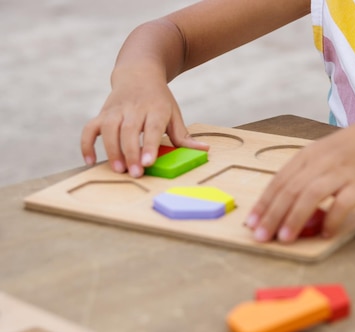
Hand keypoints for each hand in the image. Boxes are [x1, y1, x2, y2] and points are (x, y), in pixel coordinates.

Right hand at [80, 77, 208, 176]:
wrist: (139, 72)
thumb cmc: (160, 100)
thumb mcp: (174, 114)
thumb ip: (184, 136)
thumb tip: (205, 149)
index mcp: (156, 109)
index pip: (152, 128)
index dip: (149, 145)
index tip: (148, 162)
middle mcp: (134, 108)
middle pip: (130, 131)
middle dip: (131, 153)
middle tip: (135, 173)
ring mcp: (116, 110)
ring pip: (108, 129)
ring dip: (111, 150)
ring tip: (118, 170)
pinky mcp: (102, 113)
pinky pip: (89, 128)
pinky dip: (86, 144)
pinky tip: (90, 160)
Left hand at [246, 122, 354, 242]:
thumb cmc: (352, 150)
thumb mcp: (323, 155)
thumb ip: (305, 176)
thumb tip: (283, 207)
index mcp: (308, 155)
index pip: (279, 181)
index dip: (263, 203)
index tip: (251, 223)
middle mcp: (321, 161)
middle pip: (290, 189)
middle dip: (273, 215)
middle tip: (261, 236)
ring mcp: (342, 171)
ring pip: (311, 194)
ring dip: (295, 218)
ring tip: (285, 238)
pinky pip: (343, 202)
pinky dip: (332, 218)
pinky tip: (325, 233)